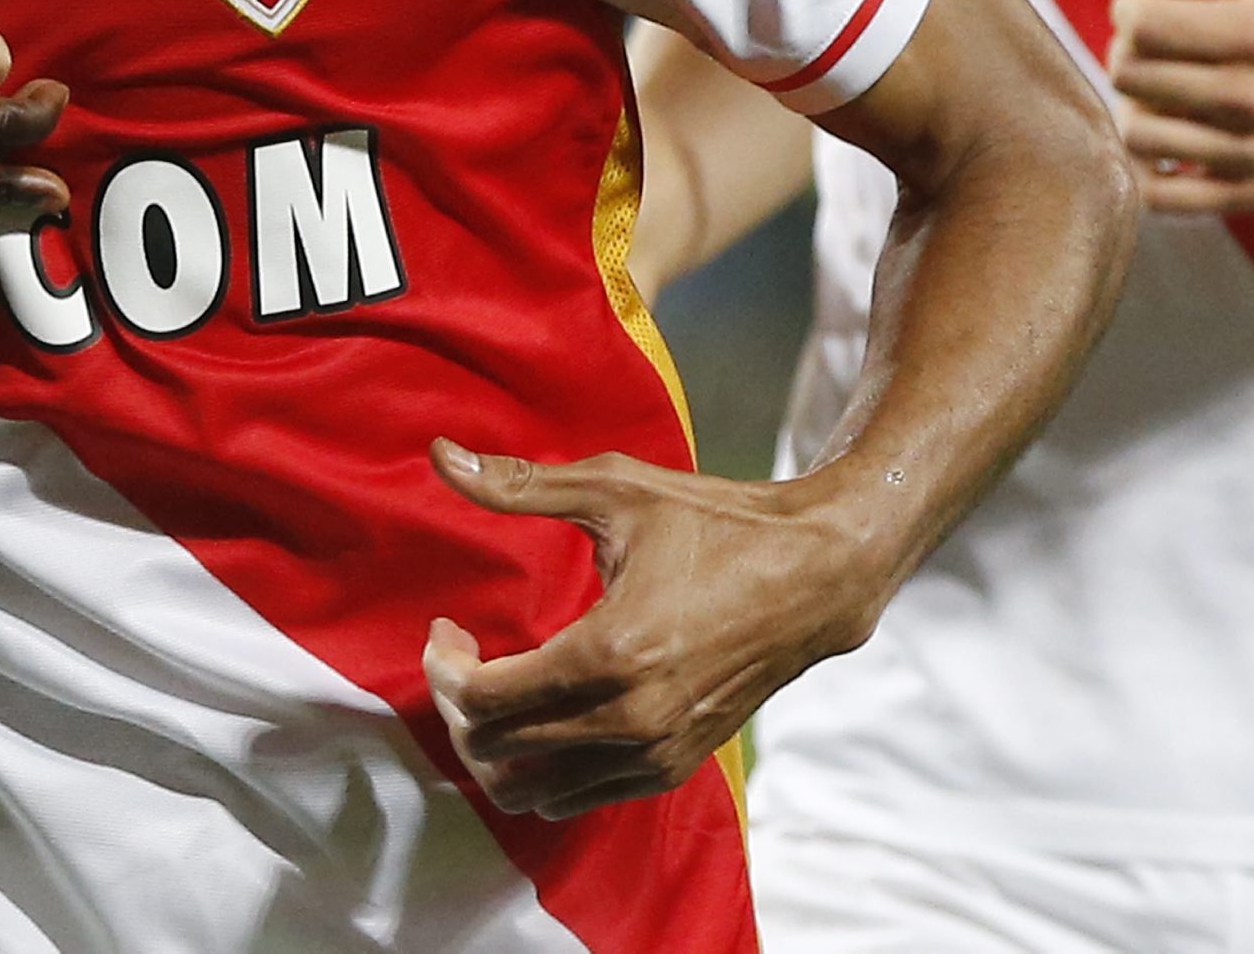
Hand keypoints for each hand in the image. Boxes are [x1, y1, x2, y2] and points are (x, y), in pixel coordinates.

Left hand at [419, 439, 878, 820]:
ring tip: (501, 690)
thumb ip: (519, 484)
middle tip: (465, 655)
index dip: (443, 667)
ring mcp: (655, 752)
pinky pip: (578, 798)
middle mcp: (631, 719)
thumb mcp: (616, 489)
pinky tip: (548, 711)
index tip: (447, 629)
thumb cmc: (717, 524)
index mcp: (610, 652)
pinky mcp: (674, 767)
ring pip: (531, 794)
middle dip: (459, 705)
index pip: (484, 698)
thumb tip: (439, 455)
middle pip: (496, 750)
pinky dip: (544, 768)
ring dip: (497, 749)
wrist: (814, 575)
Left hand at [1105, 0, 1253, 211]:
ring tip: (1158, 90)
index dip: (1128, 6)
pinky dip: (1144, 169)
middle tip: (1154, 44)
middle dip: (1128, 51)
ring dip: (1133, 106)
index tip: (1150, 1)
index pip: (1142, 25)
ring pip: (1138, 135)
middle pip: (1132, 77)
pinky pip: (1164, 197)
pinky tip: (1165, 138)